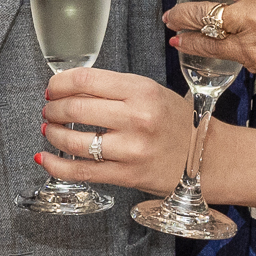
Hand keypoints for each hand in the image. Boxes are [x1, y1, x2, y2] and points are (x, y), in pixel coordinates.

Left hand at [36, 68, 193, 198]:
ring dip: (53, 134)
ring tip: (50, 129)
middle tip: (49, 109)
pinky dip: (57, 165)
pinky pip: (82, 172)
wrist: (209, 158)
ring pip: (74, 141)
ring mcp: (132, 149)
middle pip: (76, 108)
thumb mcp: (153, 93)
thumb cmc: (180, 123)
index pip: (87, 80)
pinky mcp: (128, 175)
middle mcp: (137, 118)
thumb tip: (72, 88)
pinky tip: (45, 159)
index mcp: (142, 91)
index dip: (60, 83)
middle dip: (53, 108)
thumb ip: (116, 89)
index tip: (52, 88)